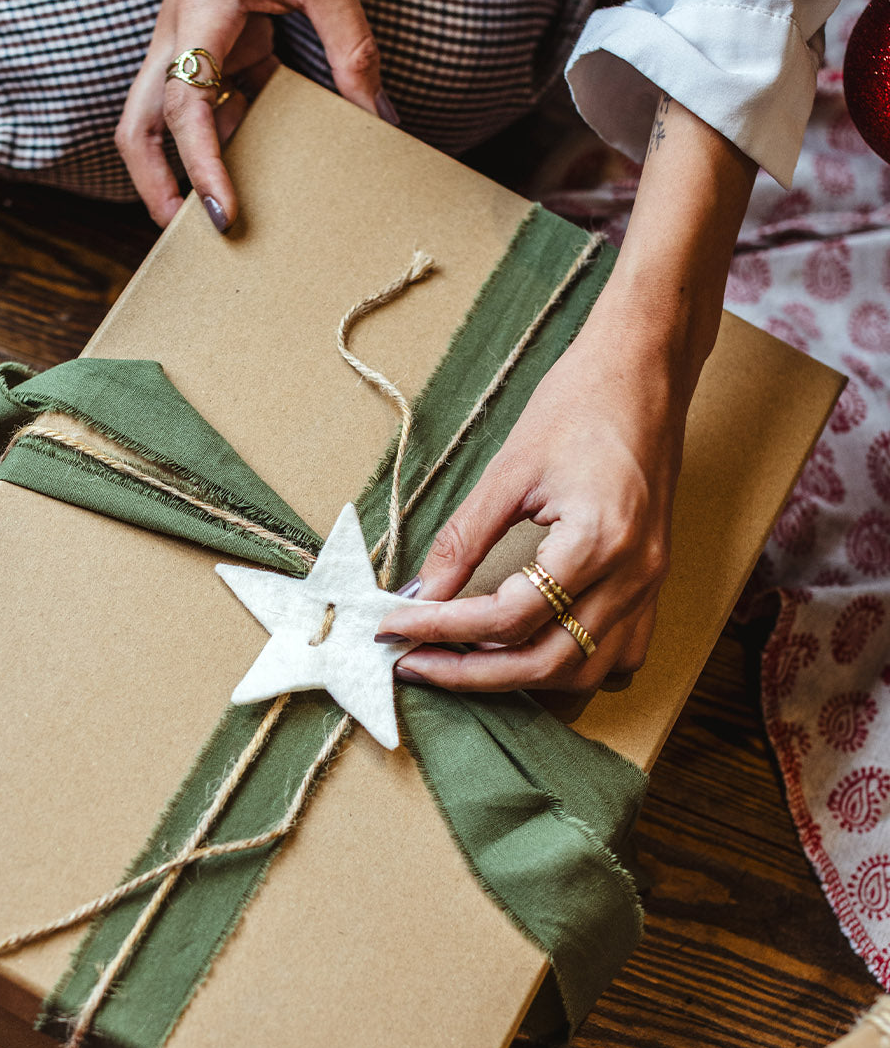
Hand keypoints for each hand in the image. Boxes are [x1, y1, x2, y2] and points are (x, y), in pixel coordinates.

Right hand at [115, 0, 393, 230]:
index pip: (185, 110)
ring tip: (220, 214)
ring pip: (159, 121)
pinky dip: (220, 137)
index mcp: (198, 16)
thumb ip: (352, 48)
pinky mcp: (207, 37)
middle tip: (189, 235)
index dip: (200, 169)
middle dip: (154, 187)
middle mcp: (177, 35)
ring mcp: (186, 39)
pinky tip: (257, 162)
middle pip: (138, 130)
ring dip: (180, 169)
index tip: (223, 216)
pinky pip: (202, 101)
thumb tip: (380, 121)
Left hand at [378, 301, 686, 691]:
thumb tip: (422, 592)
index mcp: (598, 541)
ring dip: (519, 678)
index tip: (394, 626)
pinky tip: (525, 651)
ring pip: (583, 670)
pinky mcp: (653, 582)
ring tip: (461, 660)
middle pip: (546, 662)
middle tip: (415, 662)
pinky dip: (568, 665)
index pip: (508, 618)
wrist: (644, 370)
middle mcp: (633, 574)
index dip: (443, 630)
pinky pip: (616, 654)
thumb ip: (464, 539)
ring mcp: (650, 583)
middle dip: (471, 673)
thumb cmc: (581, 403)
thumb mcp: (509, 467)